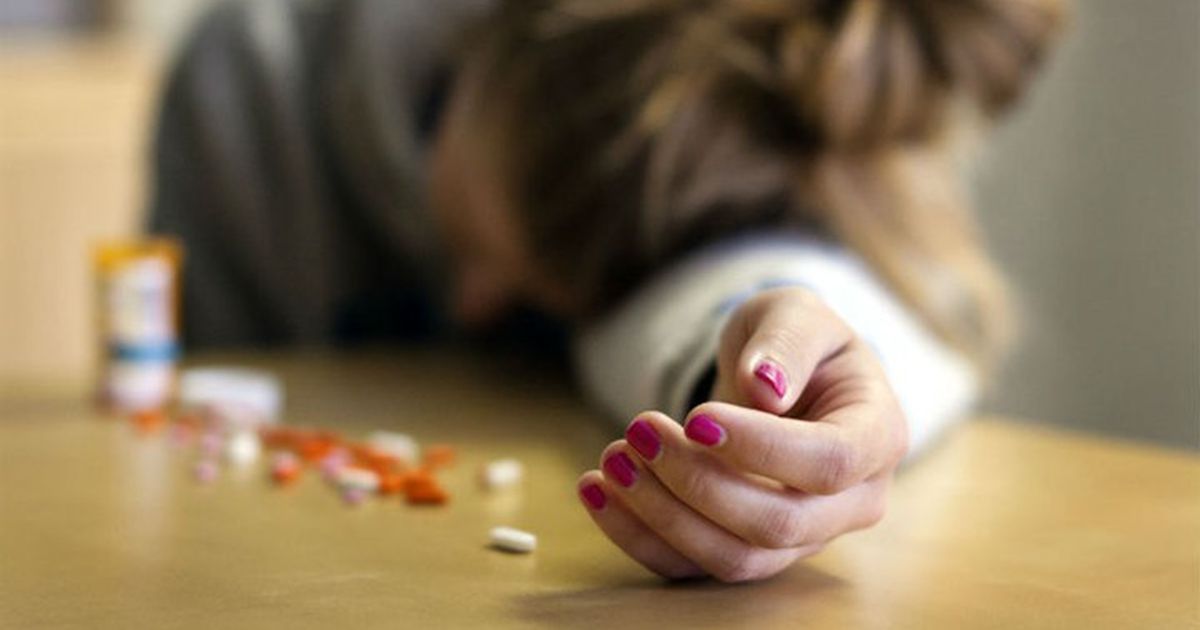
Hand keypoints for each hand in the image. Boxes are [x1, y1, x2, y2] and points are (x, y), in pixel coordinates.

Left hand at [577, 288, 907, 581]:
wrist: (779, 376)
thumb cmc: (794, 342)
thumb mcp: (793, 313)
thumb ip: (785, 342)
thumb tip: (764, 388)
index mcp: (876, 435)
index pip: (828, 462)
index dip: (761, 449)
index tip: (695, 416)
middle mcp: (851, 501)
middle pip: (778, 523)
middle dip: (697, 483)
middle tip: (638, 431)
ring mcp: (802, 536)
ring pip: (735, 557)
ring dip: (663, 516)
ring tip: (612, 459)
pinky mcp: (750, 551)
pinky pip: (696, 567)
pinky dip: (641, 537)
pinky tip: (596, 492)